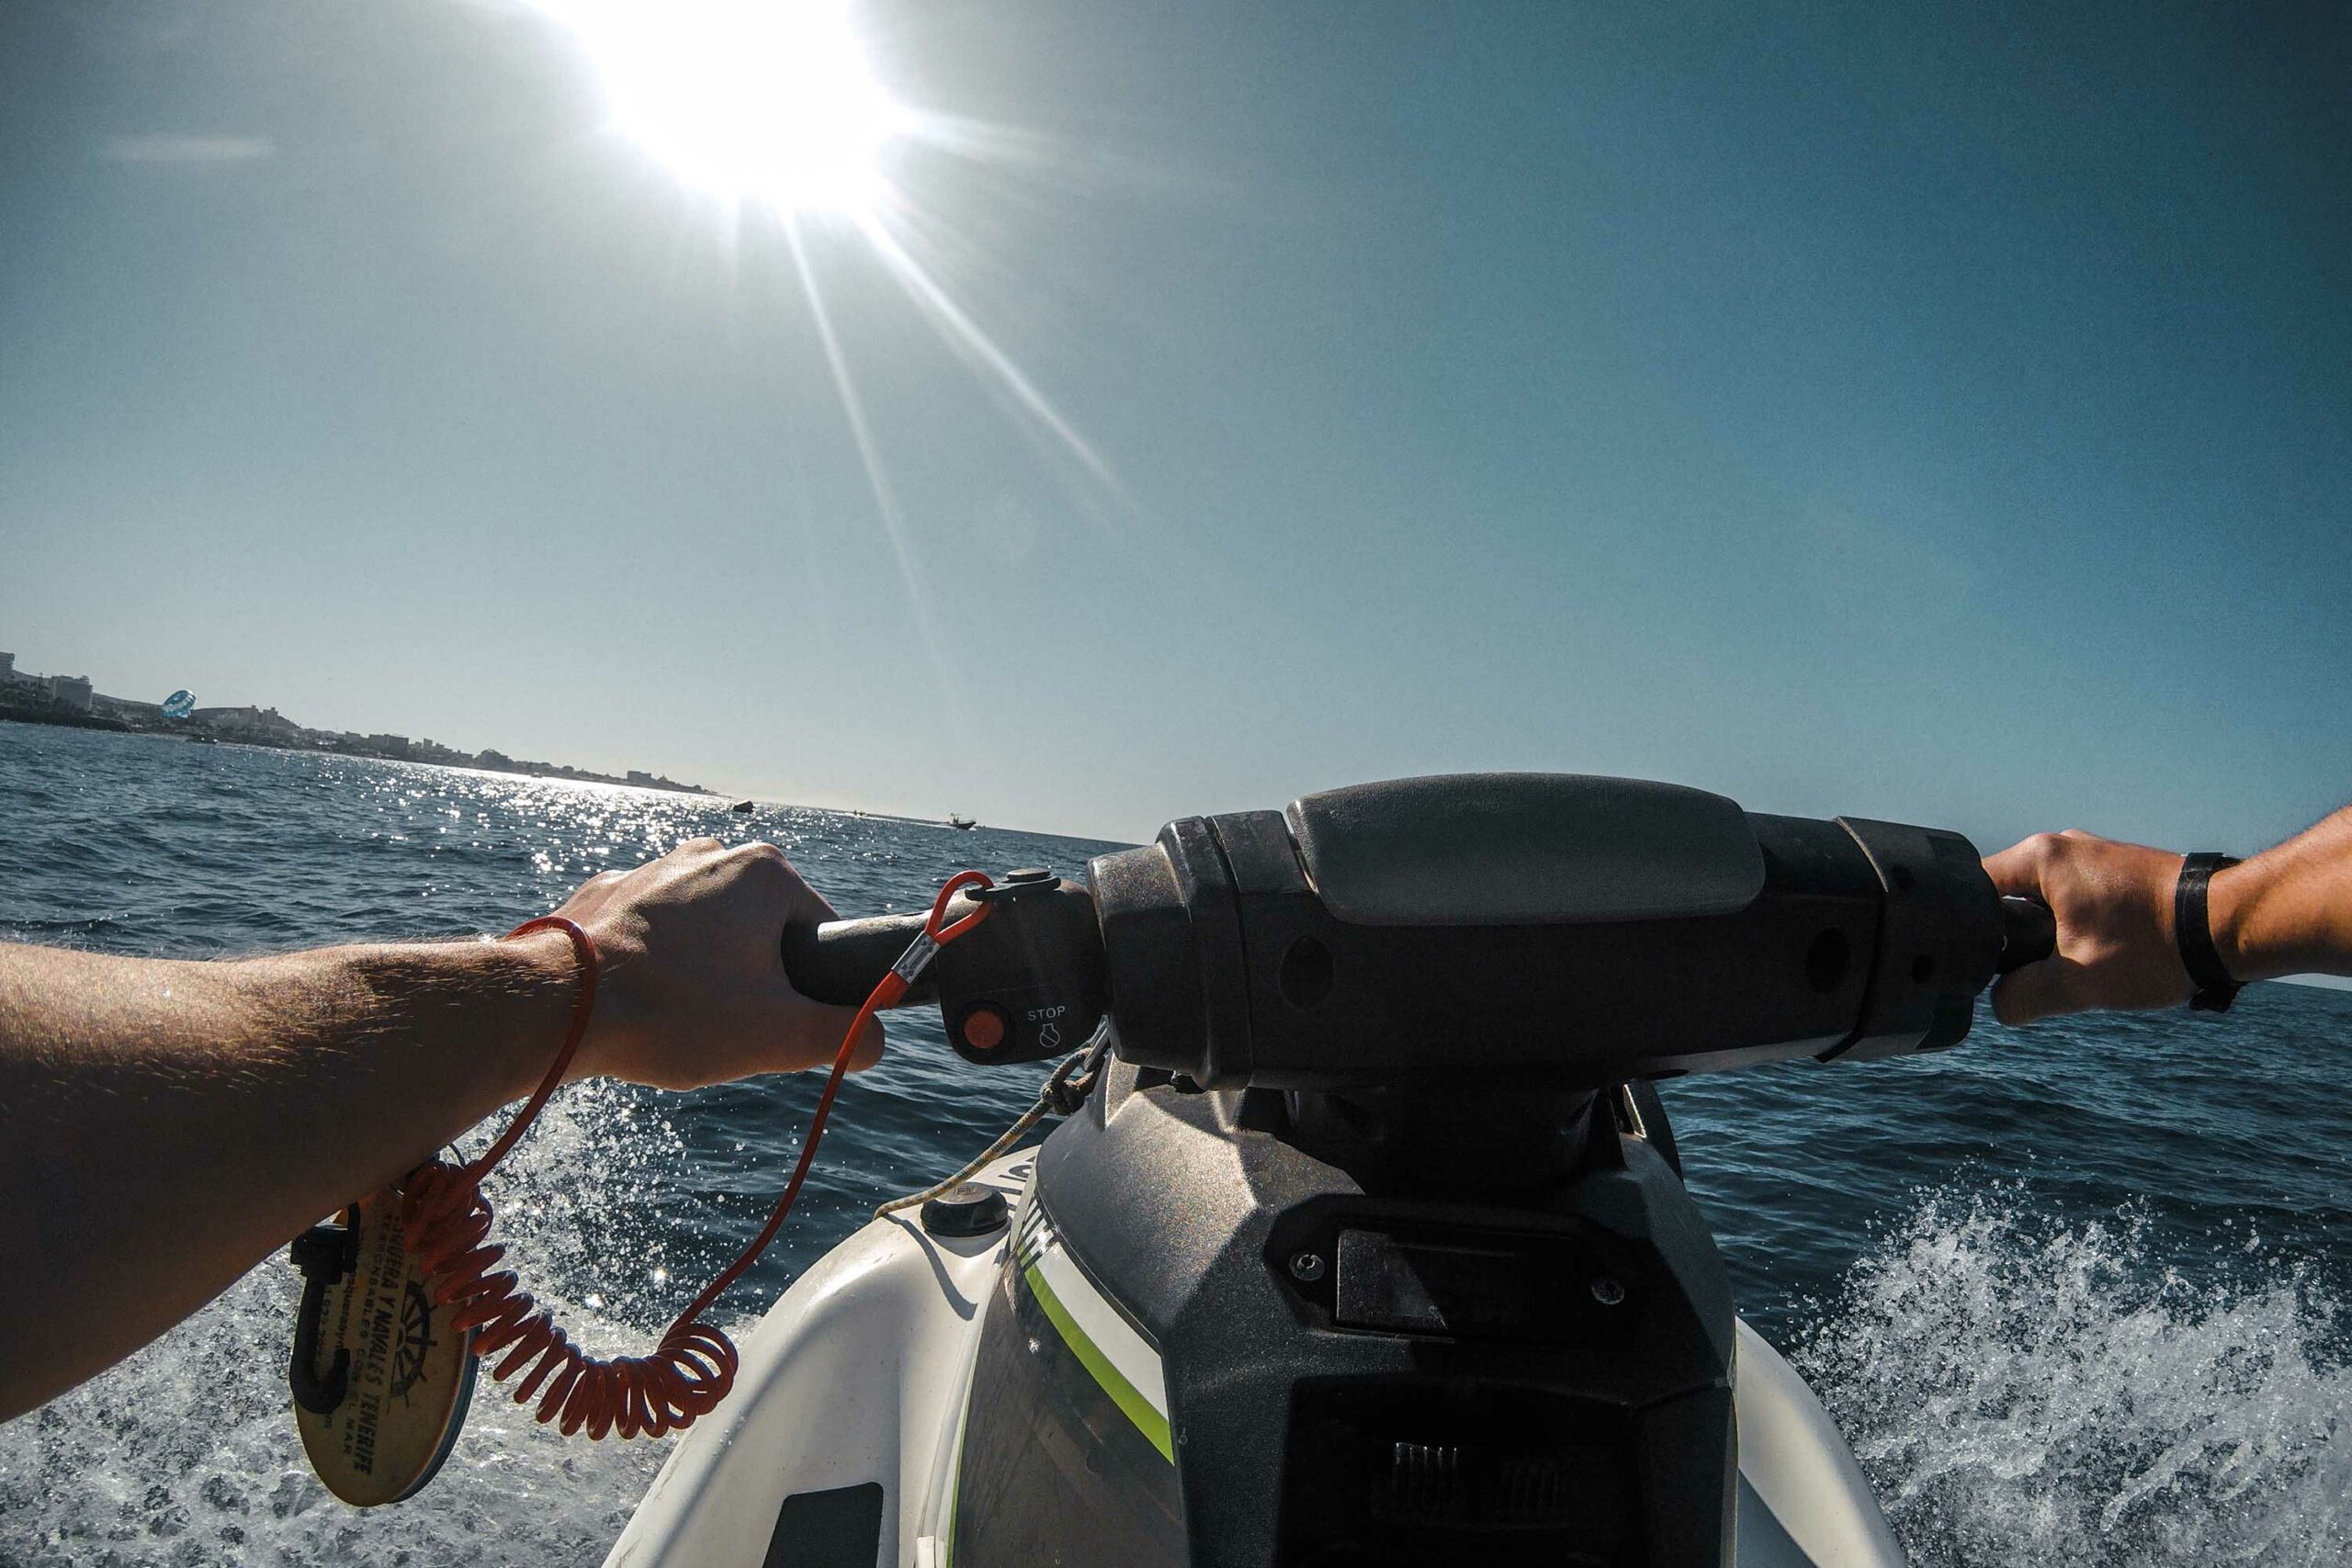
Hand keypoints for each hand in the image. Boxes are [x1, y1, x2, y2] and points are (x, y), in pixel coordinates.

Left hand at [528, 839, 882, 1090]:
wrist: (554, 1007)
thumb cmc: (672, 1013)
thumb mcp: (777, 1037)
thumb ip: (845, 1035)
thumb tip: (875, 1040)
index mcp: (766, 874)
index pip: (821, 935)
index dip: (809, 988)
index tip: (774, 1023)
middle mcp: (712, 855)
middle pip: (763, 931)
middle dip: (753, 979)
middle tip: (723, 1025)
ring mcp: (653, 866)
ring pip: (707, 930)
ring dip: (704, 972)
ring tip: (676, 1017)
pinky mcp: (606, 891)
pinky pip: (653, 932)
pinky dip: (655, 964)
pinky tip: (637, 1001)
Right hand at [1981, 830, 2191, 1024]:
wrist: (2230, 927)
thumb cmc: (2155, 945)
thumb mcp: (2077, 983)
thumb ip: (2023, 997)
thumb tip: (2001, 1004)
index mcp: (2041, 858)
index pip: (1973, 889)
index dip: (1970, 930)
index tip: (1986, 964)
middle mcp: (2064, 845)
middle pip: (2009, 897)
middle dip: (2017, 939)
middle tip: (2040, 973)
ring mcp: (2095, 854)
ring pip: (2046, 901)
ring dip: (2053, 937)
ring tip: (2082, 966)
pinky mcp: (2120, 869)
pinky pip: (2077, 899)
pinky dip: (2080, 928)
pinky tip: (2107, 955)